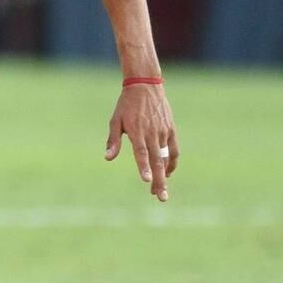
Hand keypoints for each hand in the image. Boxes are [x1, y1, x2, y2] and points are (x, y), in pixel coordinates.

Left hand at [105, 84, 178, 200]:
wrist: (145, 85)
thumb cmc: (126, 104)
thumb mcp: (115, 120)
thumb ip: (113, 140)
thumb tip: (108, 157)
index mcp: (137, 131)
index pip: (142, 153)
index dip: (144, 167)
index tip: (147, 181)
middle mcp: (152, 133)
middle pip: (157, 161)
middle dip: (159, 181)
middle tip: (161, 197)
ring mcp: (163, 132)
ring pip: (166, 158)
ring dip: (164, 175)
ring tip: (160, 191)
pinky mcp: (170, 129)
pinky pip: (174, 149)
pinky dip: (172, 162)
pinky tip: (168, 172)